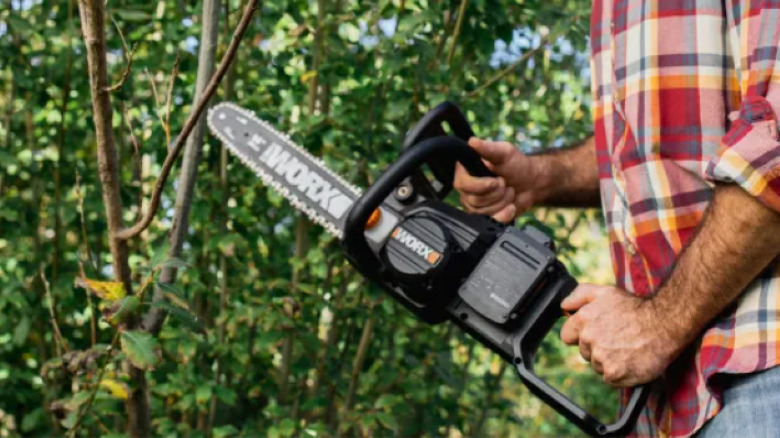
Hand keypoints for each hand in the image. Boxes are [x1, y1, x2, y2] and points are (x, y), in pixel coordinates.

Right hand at [453, 138, 539, 222]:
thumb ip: (488, 148)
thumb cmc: (516, 165)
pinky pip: (490, 221)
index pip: (463, 184)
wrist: (531, 183)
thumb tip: (472, 142)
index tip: (498, 179)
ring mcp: (473, 204)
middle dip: (497, 193)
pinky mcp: (483, 216)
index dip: (482, 185)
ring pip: (483, 212)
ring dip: (503, 202)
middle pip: (474, 200)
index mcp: (465, 171)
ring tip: (509, 191)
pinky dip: (504, 215)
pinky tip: (511, 207)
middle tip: (506, 183)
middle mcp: (466, 189)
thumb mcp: (504, 153)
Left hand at [559, 284, 683, 386]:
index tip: (596, 334)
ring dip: (609, 361)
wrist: (665, 324)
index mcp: (584, 319)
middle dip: (597, 348)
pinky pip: (610, 378)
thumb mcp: (606, 292)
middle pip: (584, 352)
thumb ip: (580, 295)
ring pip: (597, 366)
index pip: (567, 336)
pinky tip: (631, 360)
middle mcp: (589, 338)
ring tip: (627, 348)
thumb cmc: (636, 308)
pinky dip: (620, 373)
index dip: (580, 336)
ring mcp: (601, 357)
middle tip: (618, 339)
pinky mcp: (614, 373)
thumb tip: (564, 306)